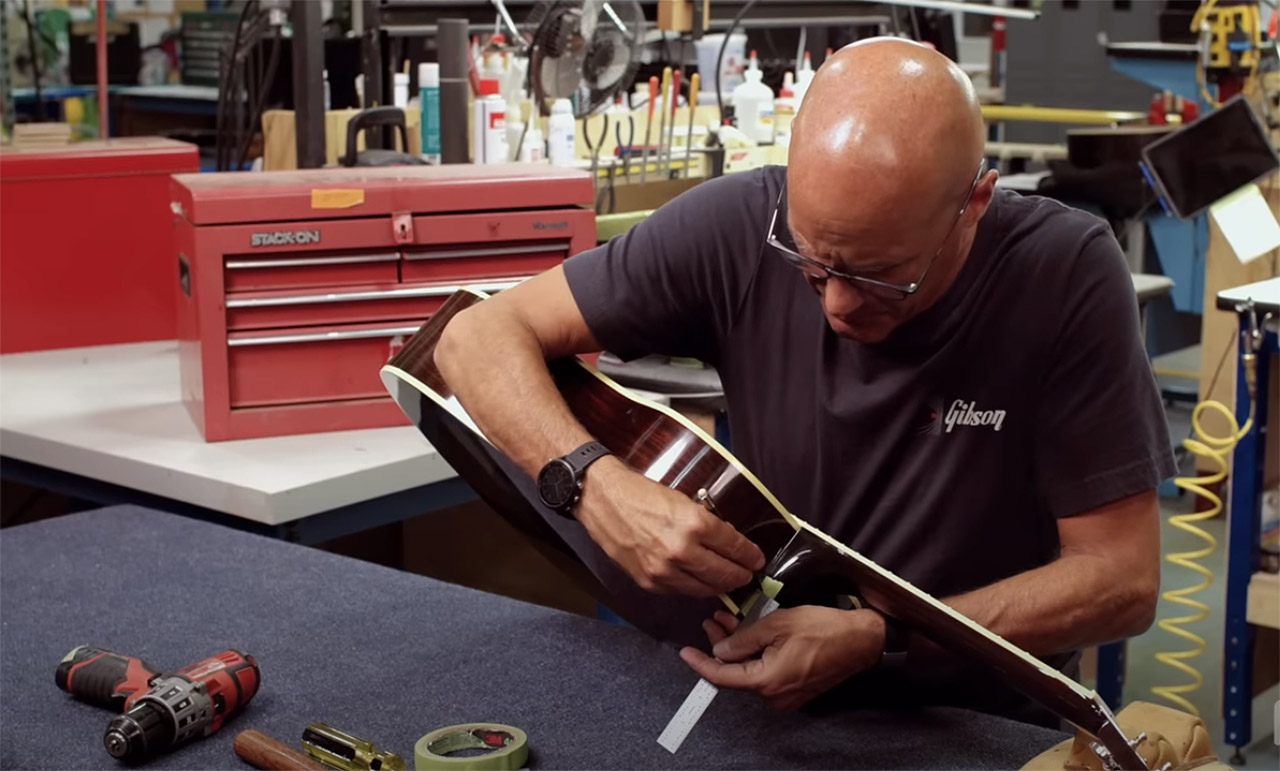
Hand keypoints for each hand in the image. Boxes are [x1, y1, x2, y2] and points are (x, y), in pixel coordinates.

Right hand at [573, 457, 765, 596]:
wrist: (602, 499)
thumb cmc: (640, 493)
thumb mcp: (682, 500)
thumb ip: (706, 523)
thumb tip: (726, 539)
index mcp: (694, 524)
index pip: (734, 547)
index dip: (750, 555)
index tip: (756, 559)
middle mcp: (681, 551)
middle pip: (724, 574)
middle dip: (741, 576)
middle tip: (747, 575)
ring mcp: (664, 570)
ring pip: (705, 589)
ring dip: (720, 586)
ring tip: (727, 582)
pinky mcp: (649, 581)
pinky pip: (681, 591)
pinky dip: (694, 587)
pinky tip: (700, 581)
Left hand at [678, 606, 885, 709]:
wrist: (862, 640)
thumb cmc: (823, 628)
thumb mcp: (778, 624)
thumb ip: (745, 638)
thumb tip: (721, 650)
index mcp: (767, 681)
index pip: (722, 676)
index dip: (700, 663)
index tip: (684, 651)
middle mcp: (774, 696)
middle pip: (736, 673)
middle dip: (721, 646)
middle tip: (712, 621)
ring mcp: (786, 695)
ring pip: (750, 671)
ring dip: (738, 648)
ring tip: (728, 621)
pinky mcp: (795, 689)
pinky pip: (766, 673)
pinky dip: (755, 654)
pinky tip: (751, 634)